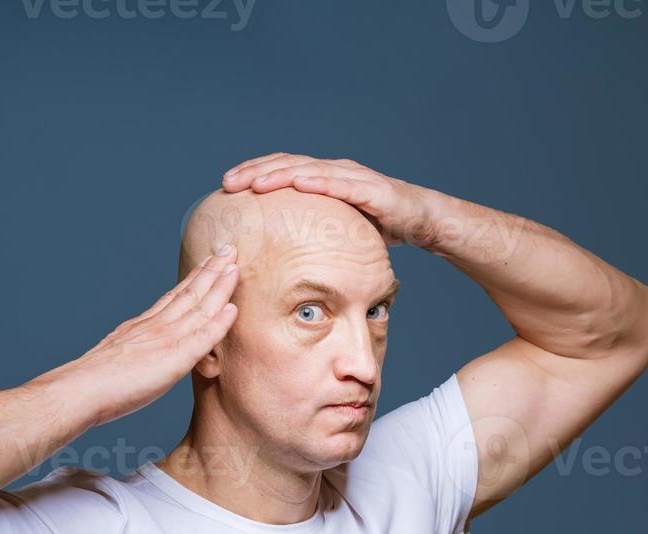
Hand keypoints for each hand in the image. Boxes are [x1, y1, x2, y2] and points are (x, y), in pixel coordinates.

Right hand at [73, 245, 239, 425]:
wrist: (80, 390)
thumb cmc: (92, 386)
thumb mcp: (117, 360)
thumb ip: (132, 354)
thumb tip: (137, 358)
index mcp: (142, 327)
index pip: (174, 297)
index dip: (193, 278)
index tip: (208, 262)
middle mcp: (156, 327)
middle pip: (189, 293)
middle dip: (211, 270)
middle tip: (229, 249)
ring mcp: (165, 339)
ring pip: (199, 306)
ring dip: (220, 286)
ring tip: (235, 266)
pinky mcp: (173, 358)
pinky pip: (202, 337)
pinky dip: (219, 323)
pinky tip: (233, 308)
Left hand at [221, 152, 439, 247]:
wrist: (421, 220)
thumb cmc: (378, 226)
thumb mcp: (335, 230)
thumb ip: (310, 233)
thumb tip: (276, 255)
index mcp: (321, 178)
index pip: (280, 170)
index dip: (253, 174)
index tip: (226, 185)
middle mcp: (333, 171)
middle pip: (287, 165)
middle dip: (256, 172)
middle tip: (229, 182)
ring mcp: (353, 176)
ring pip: (309, 170)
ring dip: (280, 175)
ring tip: (256, 183)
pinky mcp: (372, 188)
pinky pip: (342, 183)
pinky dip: (320, 181)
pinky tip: (300, 183)